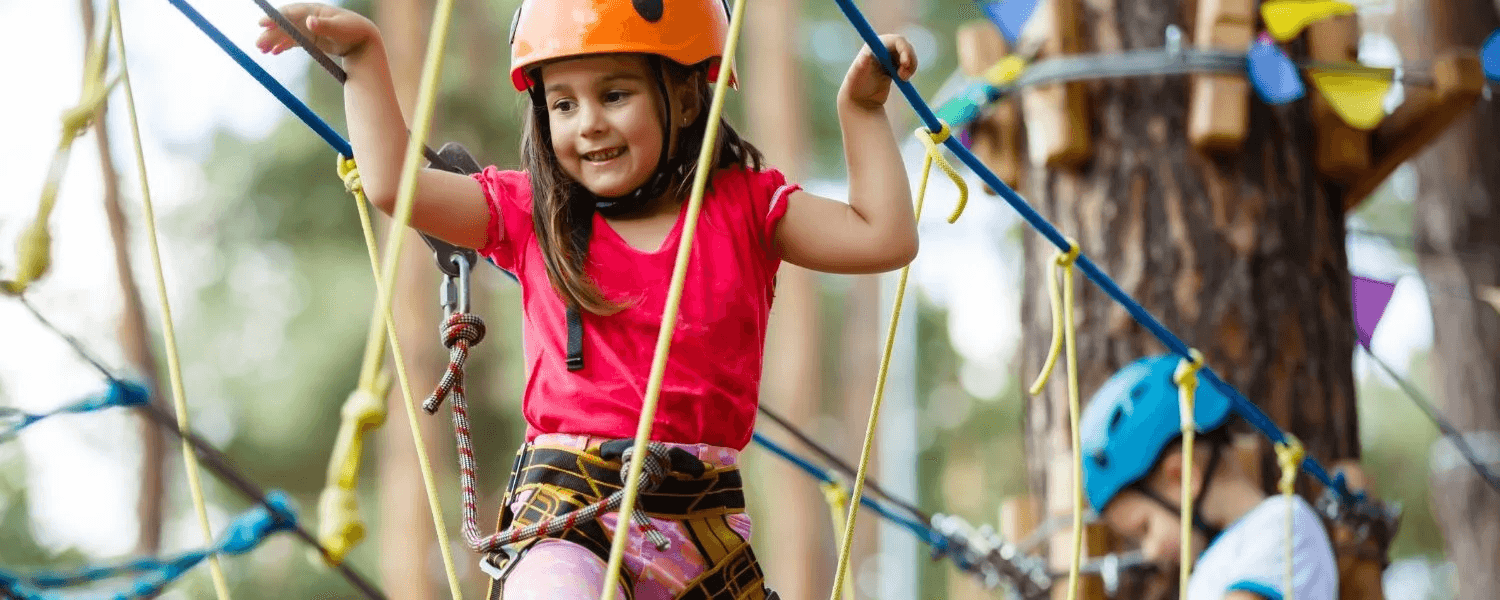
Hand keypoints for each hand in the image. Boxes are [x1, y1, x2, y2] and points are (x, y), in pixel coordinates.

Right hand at [255, 3, 377, 57]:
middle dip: (270, 33)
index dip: (275, 18)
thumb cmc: (355, 31)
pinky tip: (273, 52)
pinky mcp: (310, 39)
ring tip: (262, 50)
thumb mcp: (341, 29)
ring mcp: (308, 28)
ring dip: (273, 41)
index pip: (290, 12)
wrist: (364, 41)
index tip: (262, 23)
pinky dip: (283, 46)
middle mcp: (308, 18)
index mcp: (314, 10)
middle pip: (284, 24)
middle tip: (258, 44)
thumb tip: (309, 21)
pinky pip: (293, 42)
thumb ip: (325, 26)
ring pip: (286, 34)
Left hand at [838, 34, 917, 110]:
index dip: (904, 49)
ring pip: (908, 55)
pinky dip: (909, 71)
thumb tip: (867, 54)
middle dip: (909, 59)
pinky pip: (908, 64)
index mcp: (875, 46)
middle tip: (904, 76)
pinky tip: (902, 80)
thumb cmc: (855, 87)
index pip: (896, 41)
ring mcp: (889, 56)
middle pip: (905, 46)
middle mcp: (883, 48)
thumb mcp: (857, 75)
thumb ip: (861, 64)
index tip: (905, 63)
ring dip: (910, 67)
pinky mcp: (894, 66)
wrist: (860, 100)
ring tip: (902, 79)